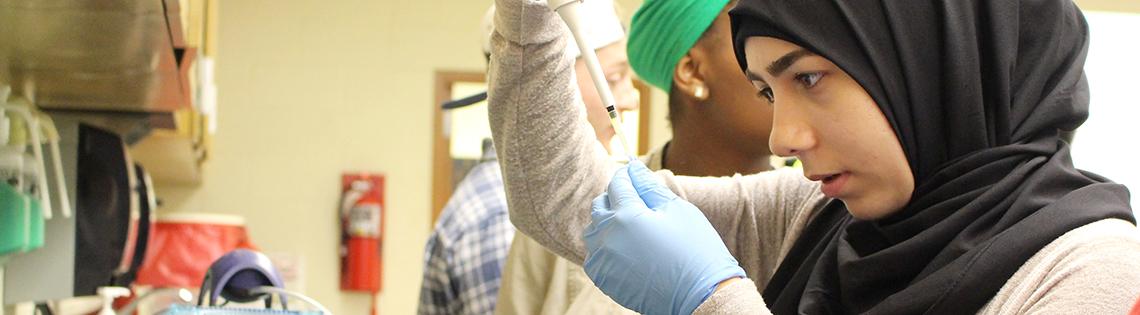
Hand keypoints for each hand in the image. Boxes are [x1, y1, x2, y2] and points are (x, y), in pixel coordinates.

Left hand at [583, 161, 744, 314]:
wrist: (700, 296)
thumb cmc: (694, 249)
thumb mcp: (676, 209)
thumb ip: (649, 186)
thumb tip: (632, 166)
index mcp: (626, 216)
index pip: (618, 184)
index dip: (627, 175)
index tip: (635, 174)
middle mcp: (607, 237)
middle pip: (600, 205)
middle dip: (615, 197)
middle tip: (637, 201)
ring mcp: (603, 260)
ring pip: (594, 230)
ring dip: (608, 222)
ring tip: (632, 226)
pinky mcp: (603, 279)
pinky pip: (594, 254)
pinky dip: (605, 246)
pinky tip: (626, 248)